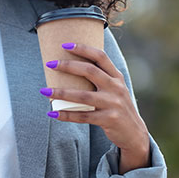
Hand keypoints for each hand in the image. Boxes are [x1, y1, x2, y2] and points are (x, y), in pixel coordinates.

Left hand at [42, 43, 149, 173]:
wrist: (134, 133)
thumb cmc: (117, 107)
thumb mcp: (115, 89)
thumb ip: (101, 78)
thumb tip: (72, 67)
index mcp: (116, 77)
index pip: (100, 57)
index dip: (83, 49)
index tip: (65, 45)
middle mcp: (116, 87)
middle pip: (90, 71)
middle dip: (68, 66)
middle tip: (50, 64)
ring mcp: (113, 103)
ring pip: (83, 96)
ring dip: (61, 93)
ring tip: (44, 91)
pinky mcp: (108, 119)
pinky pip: (83, 116)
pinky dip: (66, 115)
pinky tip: (53, 114)